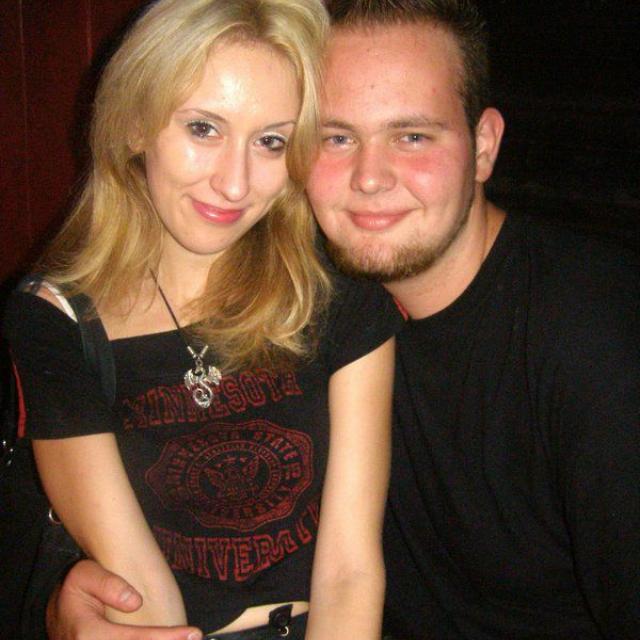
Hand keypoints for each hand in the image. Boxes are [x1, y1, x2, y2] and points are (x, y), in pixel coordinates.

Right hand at [46, 559, 201, 639]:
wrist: (58, 615)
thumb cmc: (75, 591)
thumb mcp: (84, 574)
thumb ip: (108, 584)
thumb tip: (136, 602)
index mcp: (87, 635)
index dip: (165, 638)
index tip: (192, 633)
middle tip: (196, 638)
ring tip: (188, 638)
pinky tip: (172, 639)